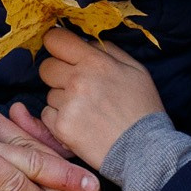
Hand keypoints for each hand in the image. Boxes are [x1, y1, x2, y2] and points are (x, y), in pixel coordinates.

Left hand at [40, 26, 165, 167]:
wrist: (144, 151)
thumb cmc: (142, 109)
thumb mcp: (136, 71)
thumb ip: (109, 51)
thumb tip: (85, 42)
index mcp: (96, 62)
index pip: (56, 40)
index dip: (56, 44)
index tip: (61, 52)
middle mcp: (78, 80)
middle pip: (46, 67)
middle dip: (58, 74)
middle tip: (77, 87)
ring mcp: (68, 104)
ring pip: (49, 93)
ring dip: (62, 100)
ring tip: (87, 112)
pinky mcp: (61, 127)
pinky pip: (48, 115)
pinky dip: (60, 120)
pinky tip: (80, 125)